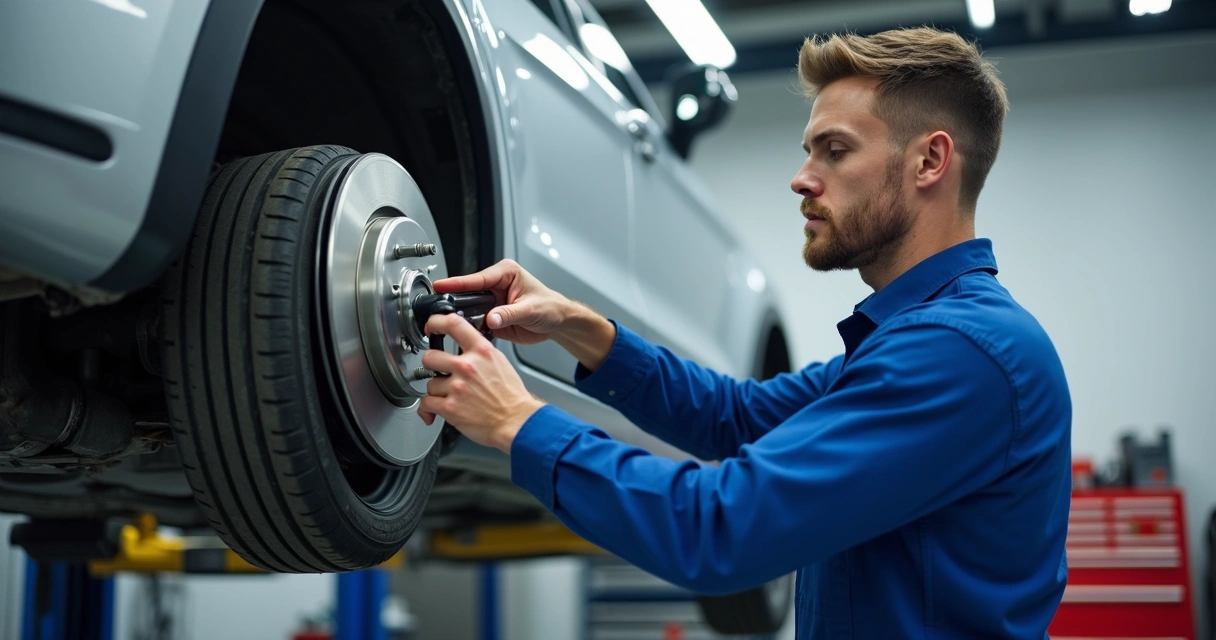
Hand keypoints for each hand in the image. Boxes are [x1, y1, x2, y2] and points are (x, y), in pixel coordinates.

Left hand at [418, 313, 545, 452]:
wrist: (516, 421)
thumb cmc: (511, 397)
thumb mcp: (499, 363)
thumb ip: (479, 354)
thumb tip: (464, 348)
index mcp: (481, 352)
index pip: (453, 324)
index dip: (436, 322)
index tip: (430, 326)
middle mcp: (467, 366)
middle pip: (430, 357)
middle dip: (432, 366)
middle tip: (440, 373)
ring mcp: (457, 387)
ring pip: (430, 384)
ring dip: (437, 392)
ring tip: (453, 397)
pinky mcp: (450, 408)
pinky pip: (427, 404)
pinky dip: (429, 409)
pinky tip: (439, 410)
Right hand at [431, 259, 570, 344]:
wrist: (558, 322)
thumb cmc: (550, 307)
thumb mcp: (530, 309)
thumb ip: (509, 314)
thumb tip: (491, 319)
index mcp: (505, 274)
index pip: (477, 278)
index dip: (458, 283)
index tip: (441, 285)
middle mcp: (496, 285)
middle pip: (468, 293)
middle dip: (455, 302)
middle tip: (441, 311)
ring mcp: (492, 302)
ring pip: (469, 309)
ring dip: (462, 318)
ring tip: (449, 324)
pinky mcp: (492, 317)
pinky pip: (476, 323)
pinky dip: (471, 329)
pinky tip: (465, 334)